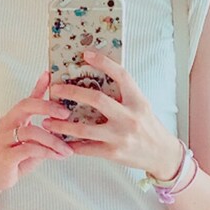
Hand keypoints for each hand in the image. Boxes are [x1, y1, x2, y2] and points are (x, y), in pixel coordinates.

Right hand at [0, 70, 74, 190]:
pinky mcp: (5, 156)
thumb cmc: (17, 158)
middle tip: (66, 113)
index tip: (50, 75)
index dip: (39, 86)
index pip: (28, 98)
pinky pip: (27, 149)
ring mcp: (4, 139)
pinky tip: (57, 156)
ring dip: (52, 139)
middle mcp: (6, 124)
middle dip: (47, 107)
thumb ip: (45, 129)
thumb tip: (66, 119)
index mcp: (14, 118)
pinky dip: (45, 152)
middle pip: (25, 105)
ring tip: (67, 150)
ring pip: (30, 131)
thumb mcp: (33, 140)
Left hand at [44, 49, 182, 178]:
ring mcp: (120, 136)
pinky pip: (87, 148)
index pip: (121, 75)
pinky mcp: (113, 153)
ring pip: (84, 128)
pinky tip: (59, 141)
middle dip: (72, 92)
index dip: (103, 62)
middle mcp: (129, 117)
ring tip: (47, 121)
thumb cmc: (148, 127)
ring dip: (62, 124)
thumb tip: (98, 77)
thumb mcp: (141, 106)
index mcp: (137, 101)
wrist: (162, 154)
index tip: (86, 54)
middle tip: (55, 89)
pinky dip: (71, 145)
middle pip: (96, 100)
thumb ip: (123, 94)